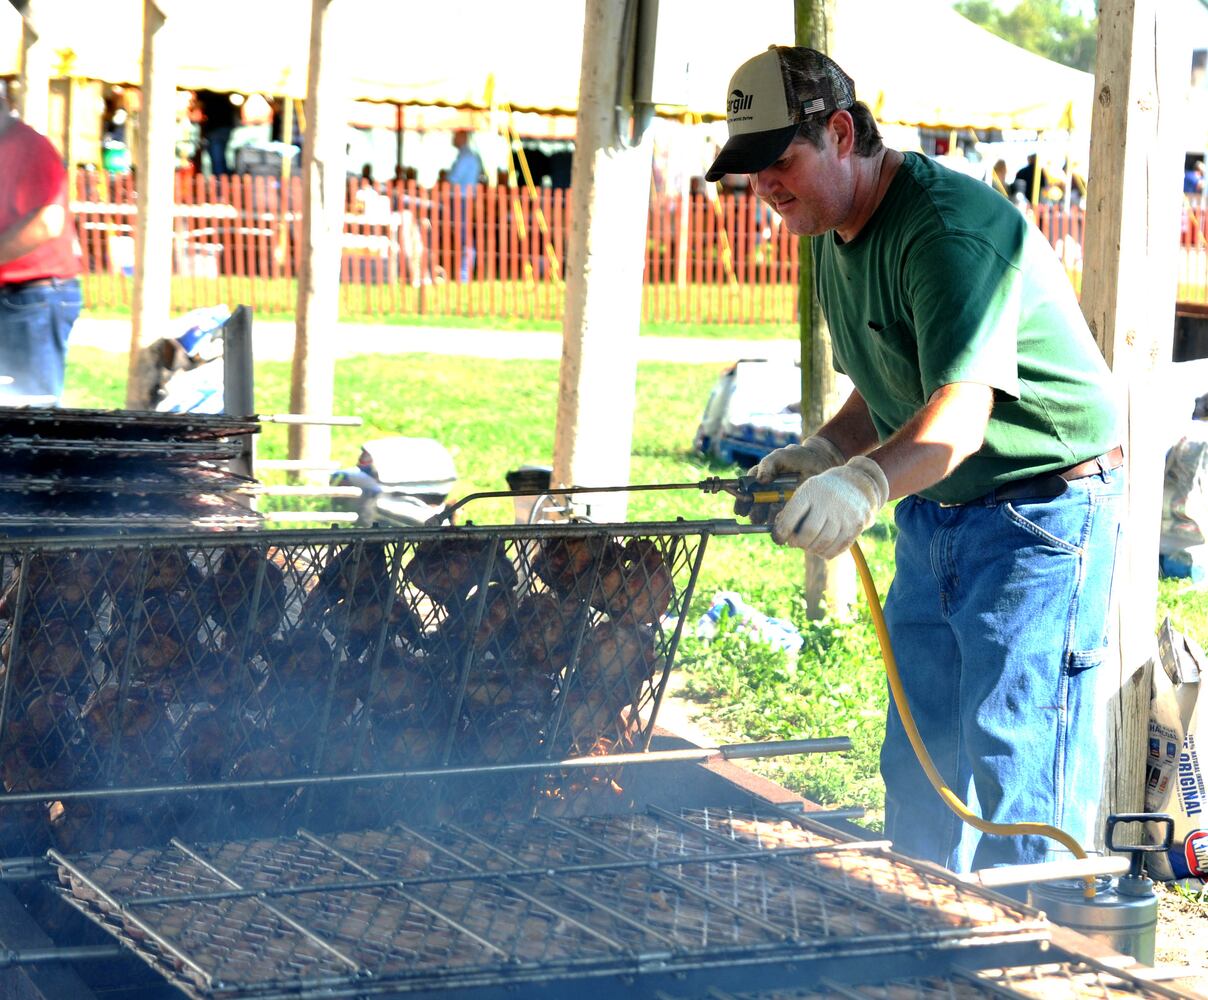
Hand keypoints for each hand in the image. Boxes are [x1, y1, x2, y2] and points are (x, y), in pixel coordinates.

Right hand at [734, 435, 844, 523]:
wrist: (819, 461)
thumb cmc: (797, 457)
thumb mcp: (781, 456)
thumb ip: (768, 464)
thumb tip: (759, 480)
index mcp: (760, 481)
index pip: (746, 494)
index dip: (742, 503)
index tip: (740, 510)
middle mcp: (767, 493)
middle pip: (756, 507)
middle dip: (755, 514)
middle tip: (756, 518)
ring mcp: (780, 502)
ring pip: (769, 514)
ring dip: (768, 518)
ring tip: (770, 520)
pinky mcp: (793, 508)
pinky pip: (786, 517)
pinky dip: (783, 520)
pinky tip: (783, 521)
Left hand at [772, 456, 888, 558]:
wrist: (854, 484)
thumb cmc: (821, 493)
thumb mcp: (804, 493)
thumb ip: (791, 512)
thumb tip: (779, 535)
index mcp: (810, 492)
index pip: (791, 517)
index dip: (781, 533)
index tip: (779, 538)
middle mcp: (828, 502)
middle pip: (809, 532)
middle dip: (798, 543)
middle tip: (795, 543)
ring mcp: (844, 514)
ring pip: (824, 542)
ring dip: (812, 549)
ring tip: (808, 546)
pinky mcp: (856, 525)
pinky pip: (839, 548)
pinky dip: (826, 553)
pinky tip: (821, 549)